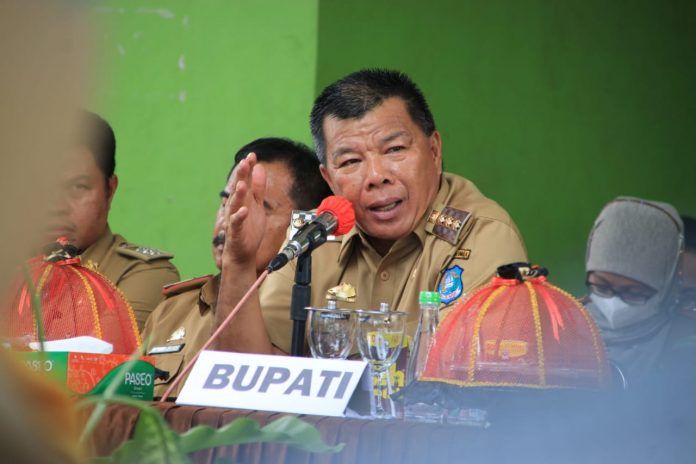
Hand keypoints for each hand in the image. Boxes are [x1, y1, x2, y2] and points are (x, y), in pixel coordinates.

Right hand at [221, 153, 266, 268]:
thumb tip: (260, 168)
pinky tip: (244, 210)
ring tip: (243, 184)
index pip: (244, 180)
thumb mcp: (257, 205)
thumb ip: (258, 187)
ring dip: (239, 194)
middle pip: (238, 188)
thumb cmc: (249, 229)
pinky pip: (236, 223)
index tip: (252, 155)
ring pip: (235, 204)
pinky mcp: (235, 232)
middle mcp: (236, 207)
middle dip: (241, 176)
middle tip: (244, 162)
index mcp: (243, 199)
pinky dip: (239, 216)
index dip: (247, 169)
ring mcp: (234, 219)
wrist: (243, 253)